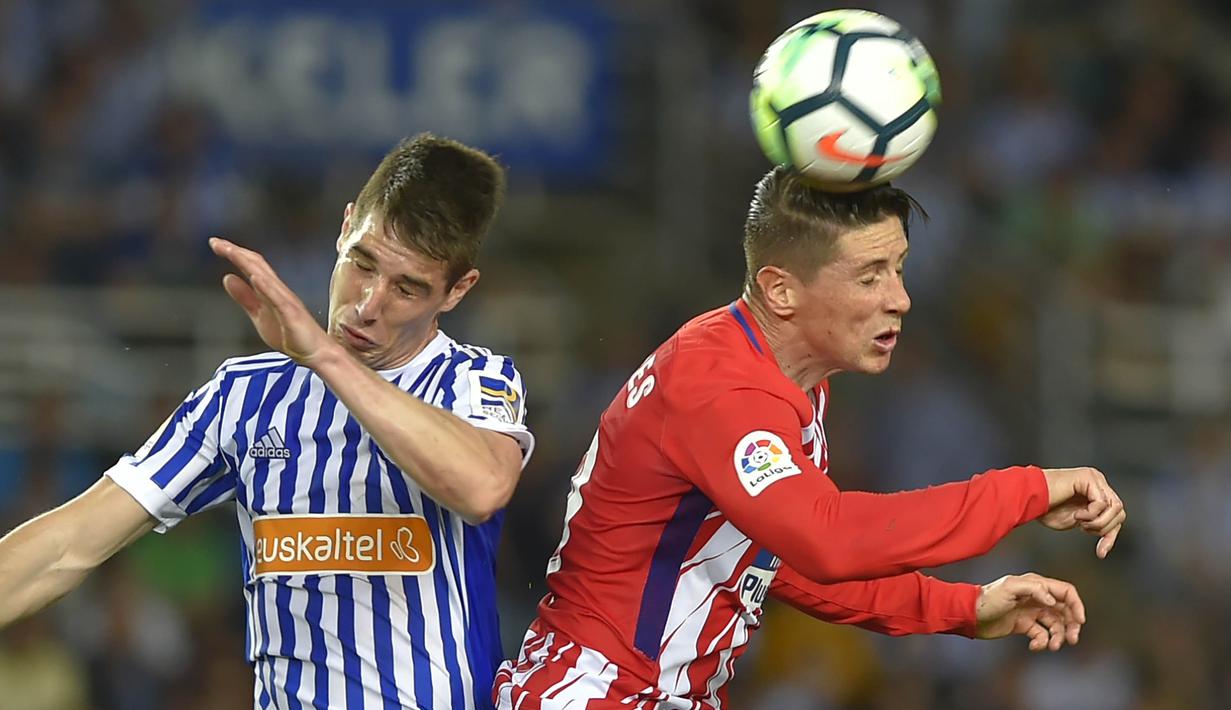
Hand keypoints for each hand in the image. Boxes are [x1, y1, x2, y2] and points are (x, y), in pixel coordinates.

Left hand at [209, 237, 336, 364]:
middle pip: (257, 266)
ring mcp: (287, 302)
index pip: (251, 266)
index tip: (216, 243)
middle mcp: (279, 291)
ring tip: (232, 252)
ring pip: (266, 278)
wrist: (317, 353)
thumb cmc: (291, 335)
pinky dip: (267, 286)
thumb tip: (228, 277)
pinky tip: (256, 277)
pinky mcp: (292, 315)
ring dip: (248, 263)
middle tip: (215, 241)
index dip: (234, 254)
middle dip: (237, 252)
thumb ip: (245, 297)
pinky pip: (278, 299)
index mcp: (271, 290)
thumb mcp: (259, 315)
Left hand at [975, 573, 1084, 651]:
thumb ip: (1034, 589)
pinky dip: (1042, 642)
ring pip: (1055, 625)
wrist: (970, 615)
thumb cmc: (988, 598)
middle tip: (1071, 639)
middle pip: (1065, 611)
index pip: (1066, 592)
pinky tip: (1034, 646)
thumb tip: (1053, 601)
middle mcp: (1037, 598)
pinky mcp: (1024, 626)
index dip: (1077, 605)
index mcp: (1036, 585)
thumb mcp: (1009, 587)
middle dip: (1071, 625)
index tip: (1080, 621)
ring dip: (1058, 637)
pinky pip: (1041, 635)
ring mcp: (1031, 612)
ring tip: (1052, 646)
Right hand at [1038, 467, 1125, 558]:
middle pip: (1119, 512)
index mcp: (1095, 490)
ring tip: (1080, 522)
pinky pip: (1101, 503)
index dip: (1110, 536)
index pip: (1116, 514)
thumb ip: (1094, 522)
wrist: (1028, 498)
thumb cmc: (1045, 508)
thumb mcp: (1077, 521)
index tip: (1101, 552)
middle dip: (1105, 529)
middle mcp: (1097, 481)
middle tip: (1085, 531)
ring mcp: (1094, 478)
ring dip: (1098, 522)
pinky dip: (1091, 515)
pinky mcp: (1088, 478)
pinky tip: (1076, 515)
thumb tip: (1108, 533)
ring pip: (1115, 508)